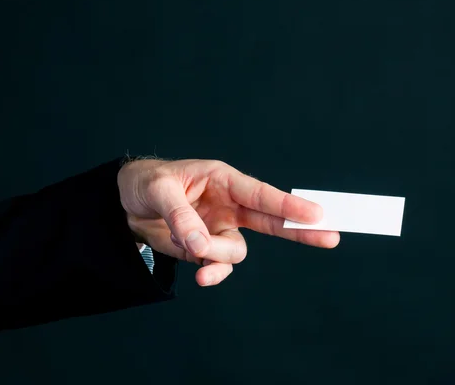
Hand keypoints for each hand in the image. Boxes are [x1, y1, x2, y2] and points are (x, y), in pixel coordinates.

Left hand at [117, 158, 339, 286]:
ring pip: (237, 251)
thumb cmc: (146, 183)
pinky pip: (218, 266)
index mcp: (222, 180)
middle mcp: (228, 205)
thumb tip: (200, 245)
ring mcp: (219, 229)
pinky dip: (212, 273)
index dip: (288, 203)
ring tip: (188, 245)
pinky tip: (201, 275)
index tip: (317, 213)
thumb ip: (181, 215)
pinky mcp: (205, 249)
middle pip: (271, 220)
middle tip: (331, 237)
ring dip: (218, 255)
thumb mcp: (159, 190)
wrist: (124, 205)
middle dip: (299, 229)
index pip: (260, 193)